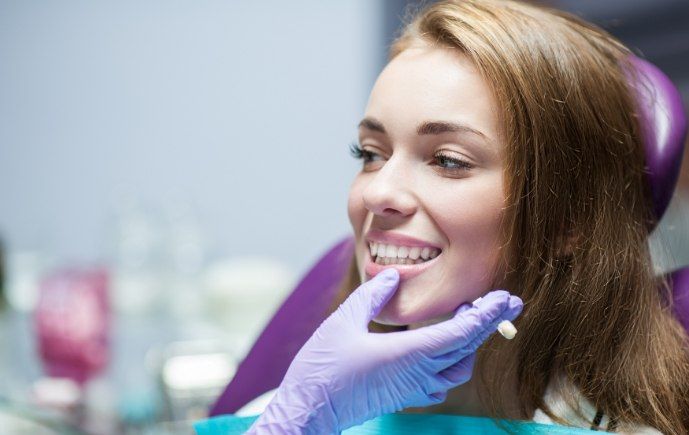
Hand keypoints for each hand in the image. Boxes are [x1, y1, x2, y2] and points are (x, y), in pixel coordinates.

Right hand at [247, 268, 522, 433]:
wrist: (309, 410)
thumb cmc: (322, 368)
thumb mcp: (343, 321)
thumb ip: (372, 295)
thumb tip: (393, 276)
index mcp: (408, 353)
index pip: (461, 333)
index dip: (486, 314)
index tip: (505, 298)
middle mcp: (418, 373)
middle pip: (467, 348)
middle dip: (489, 323)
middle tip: (506, 301)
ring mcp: (413, 389)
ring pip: (459, 369)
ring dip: (471, 344)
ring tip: (472, 320)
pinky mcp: (404, 396)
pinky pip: (442, 383)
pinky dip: (453, 364)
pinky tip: (444, 352)